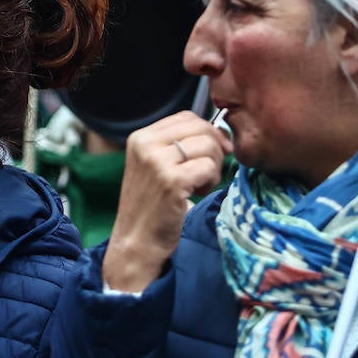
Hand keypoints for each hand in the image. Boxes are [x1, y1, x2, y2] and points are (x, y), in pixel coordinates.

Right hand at [104, 111, 231, 292]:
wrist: (136, 241)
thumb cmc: (151, 205)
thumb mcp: (155, 166)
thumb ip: (177, 145)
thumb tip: (221, 132)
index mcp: (140, 137)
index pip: (186, 117)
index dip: (207, 131)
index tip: (213, 151)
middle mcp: (145, 145)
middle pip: (200, 128)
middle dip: (214, 149)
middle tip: (207, 173)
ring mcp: (157, 162)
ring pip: (208, 146)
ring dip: (213, 167)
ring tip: (198, 185)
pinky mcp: (171, 181)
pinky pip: (209, 167)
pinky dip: (211, 181)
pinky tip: (196, 194)